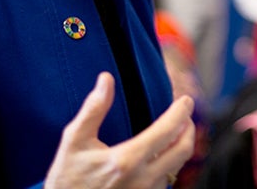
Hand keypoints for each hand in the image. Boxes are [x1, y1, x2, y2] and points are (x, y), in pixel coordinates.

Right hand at [45, 72, 194, 188]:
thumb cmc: (67, 178)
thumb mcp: (74, 141)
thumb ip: (93, 109)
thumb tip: (106, 79)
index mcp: (127, 160)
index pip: (168, 131)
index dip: (181, 112)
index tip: (186, 100)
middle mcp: (143, 179)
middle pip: (183, 150)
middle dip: (189, 128)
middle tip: (185, 114)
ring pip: (176, 167)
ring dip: (180, 147)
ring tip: (176, 131)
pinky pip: (166, 182)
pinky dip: (170, 164)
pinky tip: (162, 154)